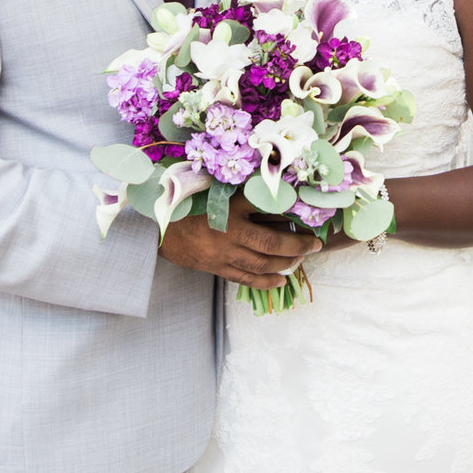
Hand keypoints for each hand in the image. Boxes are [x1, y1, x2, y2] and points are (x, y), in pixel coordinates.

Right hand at [159, 212, 319, 290]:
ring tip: (300, 260)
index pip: (268, 214)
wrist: (158, 225)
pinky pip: (245, 279)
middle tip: (314, 245)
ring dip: (285, 264)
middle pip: (270, 245)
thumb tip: (280, 202)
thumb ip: (247, 196)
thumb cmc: (190, 202)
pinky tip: (280, 280)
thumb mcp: (218, 191)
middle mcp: (228, 233)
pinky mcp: (216, 268)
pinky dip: (266, 281)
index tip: (310, 222)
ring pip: (261, 265)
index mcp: (229, 208)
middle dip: (297, 247)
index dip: (293, 219)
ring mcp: (222, 254)